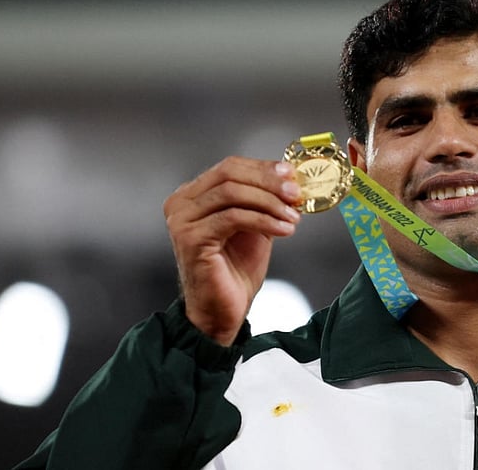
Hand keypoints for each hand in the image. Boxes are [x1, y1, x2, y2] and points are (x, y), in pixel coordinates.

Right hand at [163, 156, 302, 345]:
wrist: (222, 310)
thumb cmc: (236, 270)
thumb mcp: (254, 225)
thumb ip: (264, 200)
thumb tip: (291, 178)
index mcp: (193, 195)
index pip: (230, 167)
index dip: (263, 168)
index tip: (292, 175)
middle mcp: (181, 203)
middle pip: (229, 174)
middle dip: (268, 182)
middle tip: (296, 194)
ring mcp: (182, 220)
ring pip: (232, 193)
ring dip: (270, 203)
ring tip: (293, 217)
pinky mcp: (191, 238)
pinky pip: (233, 217)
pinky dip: (264, 220)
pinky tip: (284, 230)